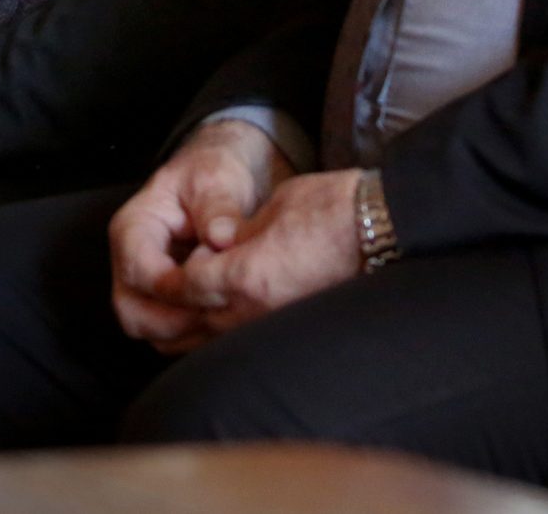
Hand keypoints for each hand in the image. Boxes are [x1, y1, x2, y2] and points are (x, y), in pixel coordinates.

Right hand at [109, 120, 294, 354]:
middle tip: (222, 313)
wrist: (218, 178)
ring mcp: (142, 284)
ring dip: (185, 334)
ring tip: (226, 317)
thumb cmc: (212, 174)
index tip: (215, 286)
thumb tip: (222, 239)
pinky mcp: (161, 300)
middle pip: (133, 313)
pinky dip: (192, 336)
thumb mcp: (217, 179)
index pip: (139, 273)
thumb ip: (219, 209)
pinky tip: (224, 320)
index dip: (175, 289)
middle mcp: (129, 259)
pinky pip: (167, 334)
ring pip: (148, 330)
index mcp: (133, 227)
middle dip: (176, 322)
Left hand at [174, 169, 365, 338]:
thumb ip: (237, 232)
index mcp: (244, 274)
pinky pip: (246, 338)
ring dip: (199, 325)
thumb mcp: (273, 208)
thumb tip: (218, 246)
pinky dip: (227, 333)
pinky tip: (226, 317)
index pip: (187, 286)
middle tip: (168, 289)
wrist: (383, 229)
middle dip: (178, 305)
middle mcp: (255, 310)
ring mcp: (275, 326)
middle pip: (194, 320)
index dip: (171, 276)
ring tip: (190, 307)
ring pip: (217, 340)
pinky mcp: (293, 329)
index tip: (163, 267)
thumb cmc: (331, 209)